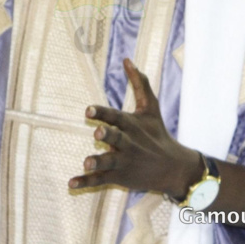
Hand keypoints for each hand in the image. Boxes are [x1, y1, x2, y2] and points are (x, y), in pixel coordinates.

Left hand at [69, 59, 203, 197]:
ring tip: (87, 162)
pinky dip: (86, 183)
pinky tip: (71, 183)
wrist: (173, 167)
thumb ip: (139, 83)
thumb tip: (127, 59)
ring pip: (109, 162)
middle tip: (97, 133)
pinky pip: (101, 180)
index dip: (102, 113)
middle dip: (107, 136)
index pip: (116, 117)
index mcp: (132, 125)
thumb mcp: (150, 108)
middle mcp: (129, 143)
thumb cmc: (157, 133)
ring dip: (98, 162)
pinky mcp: (120, 178)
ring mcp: (124, 162)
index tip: (88, 110)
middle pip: (116, 138)